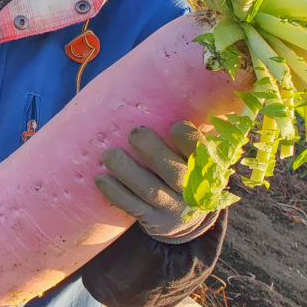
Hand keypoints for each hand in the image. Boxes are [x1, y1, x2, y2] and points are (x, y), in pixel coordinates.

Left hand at [95, 121, 220, 242]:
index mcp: (206, 167)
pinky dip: (115, 193)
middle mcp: (192, 190)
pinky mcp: (154, 221)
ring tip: (108, 154)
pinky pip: (133, 207)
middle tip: (134, 133)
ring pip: (149, 190)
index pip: (202, 153)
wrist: (186, 218)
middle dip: (153, 151)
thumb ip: (184, 132)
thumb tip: (158, 85)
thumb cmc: (183, 170)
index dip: (190, 140)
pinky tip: (101, 179)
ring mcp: (173, 208)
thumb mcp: (193, 154)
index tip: (174, 126)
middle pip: (175, 173)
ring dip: (126, 171)